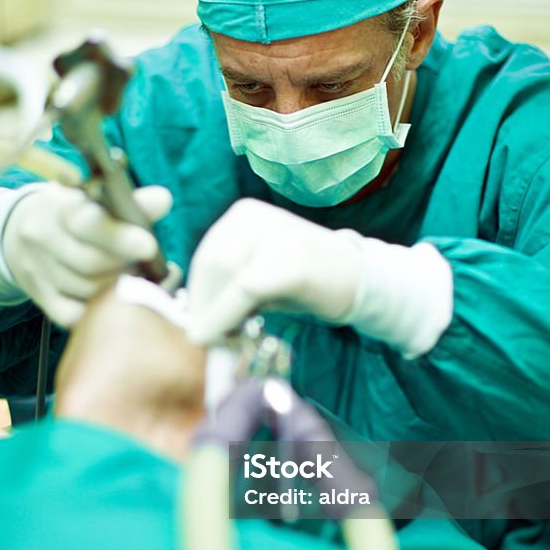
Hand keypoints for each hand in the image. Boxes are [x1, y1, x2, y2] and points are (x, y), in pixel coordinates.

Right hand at [2, 182, 171, 327]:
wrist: (19, 234)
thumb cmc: (73, 216)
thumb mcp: (95, 201)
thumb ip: (132, 202)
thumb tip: (163, 200)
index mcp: (61, 208)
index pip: (89, 224)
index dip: (120, 238)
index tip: (149, 246)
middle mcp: (43, 238)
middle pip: (90, 263)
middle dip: (124, 266)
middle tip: (144, 265)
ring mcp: (39, 270)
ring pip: (86, 290)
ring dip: (116, 287)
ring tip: (131, 277)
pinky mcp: (42, 298)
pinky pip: (74, 314)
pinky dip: (98, 309)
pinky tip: (111, 297)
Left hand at [187, 199, 361, 342]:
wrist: (358, 279)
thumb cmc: (303, 280)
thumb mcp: (257, 270)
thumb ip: (225, 282)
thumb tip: (191, 312)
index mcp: (245, 213)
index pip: (206, 255)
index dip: (198, 294)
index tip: (196, 323)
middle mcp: (258, 217)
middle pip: (212, 266)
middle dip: (205, 305)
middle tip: (208, 335)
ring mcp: (278, 236)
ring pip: (226, 279)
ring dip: (214, 314)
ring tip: (225, 335)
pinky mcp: (292, 263)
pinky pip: (245, 291)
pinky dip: (225, 317)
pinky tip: (220, 336)